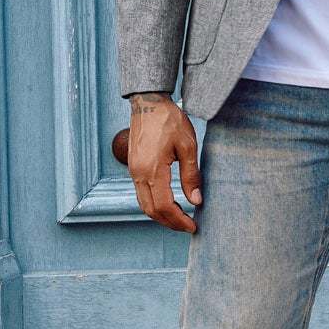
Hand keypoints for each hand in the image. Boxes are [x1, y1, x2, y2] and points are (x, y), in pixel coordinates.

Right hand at [126, 93, 202, 232]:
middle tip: (188, 226)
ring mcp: (133, 171)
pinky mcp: (133, 166)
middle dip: (170, 223)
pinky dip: (154, 204)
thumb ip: (191, 176)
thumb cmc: (169, 120)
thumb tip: (195, 201)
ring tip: (180, 218)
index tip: (193, 226)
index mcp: (152, 170)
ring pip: (144, 204)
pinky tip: (168, 204)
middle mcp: (138, 174)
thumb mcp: (187, 146)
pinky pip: (141, 194)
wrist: (149, 102)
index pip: (164, 207)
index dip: (178, 220)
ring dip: (161, 216)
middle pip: (151, 210)